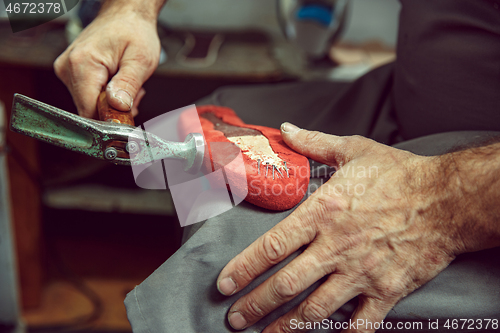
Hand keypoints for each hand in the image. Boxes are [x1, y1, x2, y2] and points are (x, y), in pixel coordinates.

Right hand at [54, 4, 160, 117]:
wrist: (126, 15)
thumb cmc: (134, 32)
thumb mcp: (140, 60)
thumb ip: (128, 85)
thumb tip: (117, 107)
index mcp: (82, 64)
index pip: (88, 110)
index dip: (109, 119)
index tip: (128, 115)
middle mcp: (67, 68)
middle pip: (88, 109)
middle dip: (113, 109)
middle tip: (133, 94)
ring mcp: (66, 70)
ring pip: (89, 105)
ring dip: (111, 103)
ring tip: (127, 84)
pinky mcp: (70, 72)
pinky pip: (87, 96)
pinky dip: (105, 96)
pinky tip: (118, 83)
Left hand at [217, 123, 468, 331]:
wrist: (446, 199)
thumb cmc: (400, 175)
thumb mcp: (353, 150)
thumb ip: (314, 143)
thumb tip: (286, 130)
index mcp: (322, 214)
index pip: (272, 246)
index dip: (244, 268)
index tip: (226, 284)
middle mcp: (335, 247)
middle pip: (286, 284)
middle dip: (256, 304)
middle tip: (235, 318)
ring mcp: (360, 273)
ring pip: (315, 309)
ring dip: (287, 326)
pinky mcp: (386, 291)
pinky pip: (360, 324)